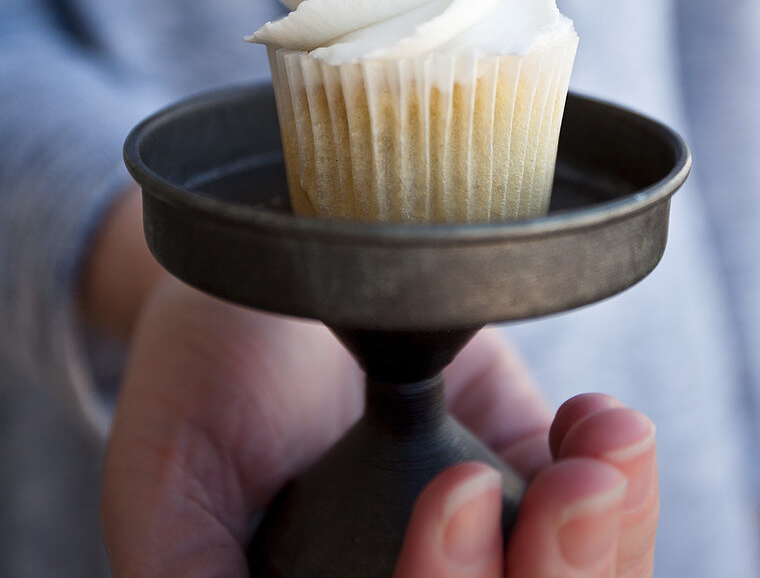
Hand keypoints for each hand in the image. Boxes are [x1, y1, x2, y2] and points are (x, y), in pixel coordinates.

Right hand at [102, 279, 656, 576]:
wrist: (254, 267)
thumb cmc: (194, 378)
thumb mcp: (164, 490)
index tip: (453, 497)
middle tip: (571, 490)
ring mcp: (479, 540)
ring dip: (607, 542)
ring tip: (599, 462)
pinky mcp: (520, 468)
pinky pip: (600, 513)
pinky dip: (622, 484)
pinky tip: (602, 427)